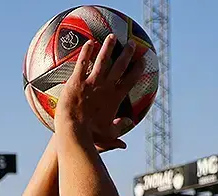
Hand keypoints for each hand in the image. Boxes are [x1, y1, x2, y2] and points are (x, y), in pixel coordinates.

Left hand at [56, 34, 144, 149]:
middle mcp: (106, 87)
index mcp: (115, 98)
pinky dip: (86, 52)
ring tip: (112, 37)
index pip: (130, 80)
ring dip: (108, 47)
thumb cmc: (91, 135)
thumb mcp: (108, 136)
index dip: (138, 69)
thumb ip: (119, 131)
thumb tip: (128, 134)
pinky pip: (83, 63)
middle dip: (127, 54)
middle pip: (120, 66)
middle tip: (132, 44)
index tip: (143, 61)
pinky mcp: (77, 81)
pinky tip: (89, 43)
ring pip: (103, 60)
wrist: (74, 131)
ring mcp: (92, 82)